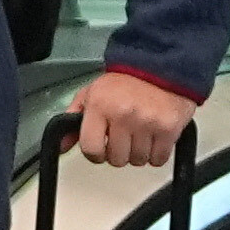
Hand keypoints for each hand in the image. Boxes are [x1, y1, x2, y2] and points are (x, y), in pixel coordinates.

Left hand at [71, 66, 201, 166]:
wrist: (161, 67)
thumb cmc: (125, 82)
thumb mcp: (93, 93)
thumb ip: (74, 119)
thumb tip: (61, 146)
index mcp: (100, 105)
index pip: (91, 149)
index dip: (95, 153)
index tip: (102, 146)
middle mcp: (123, 114)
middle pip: (116, 159)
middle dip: (119, 152)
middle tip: (124, 135)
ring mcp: (147, 123)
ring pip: (137, 161)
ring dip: (138, 152)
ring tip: (140, 133)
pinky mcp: (169, 129)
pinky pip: (158, 160)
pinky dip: (156, 154)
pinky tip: (154, 136)